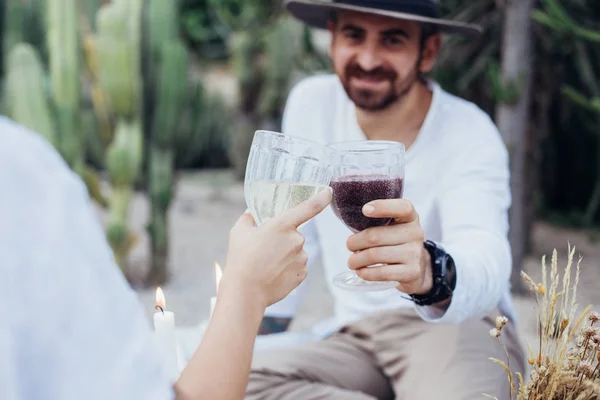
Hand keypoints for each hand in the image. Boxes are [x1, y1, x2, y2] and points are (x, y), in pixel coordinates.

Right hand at [219, 187, 331, 308]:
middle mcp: (297, 240)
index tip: (329, 191)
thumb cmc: (241, 260)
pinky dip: (288, 268)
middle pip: (294, 234)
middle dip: (282, 239)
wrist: (246, 292)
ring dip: (285, 255)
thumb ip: (248, 218)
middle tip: (264, 250)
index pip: (309, 207)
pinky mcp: (303, 274)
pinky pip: (298, 266)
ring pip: (296, 251)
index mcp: (282, 225)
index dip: (321, 197)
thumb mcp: (239, 232)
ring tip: (267, 265)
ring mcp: (302, 258)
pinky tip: (274, 273)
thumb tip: (251, 214)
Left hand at [346, 199, 432, 295]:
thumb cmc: (396, 242)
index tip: (364, 210)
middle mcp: (415, 233)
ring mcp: (415, 253)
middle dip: (355, 242)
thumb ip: (378, 220)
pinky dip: (366, 273)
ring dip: (357, 259)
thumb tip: (350, 220)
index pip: (402, 208)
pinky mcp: (412, 272)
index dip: (383, 207)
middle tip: (349, 245)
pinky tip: (361, 271)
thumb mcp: (393, 226)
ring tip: (352, 261)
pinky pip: (382, 273)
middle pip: (376, 236)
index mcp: (410, 217)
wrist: (417, 267)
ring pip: (375, 255)